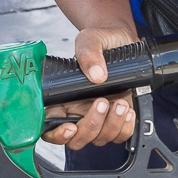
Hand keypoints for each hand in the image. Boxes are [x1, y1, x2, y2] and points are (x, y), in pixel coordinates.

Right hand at [43, 22, 139, 147]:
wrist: (122, 40)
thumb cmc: (101, 40)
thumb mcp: (90, 39)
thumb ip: (89, 53)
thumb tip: (96, 74)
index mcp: (62, 97)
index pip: (50, 128)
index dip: (57, 135)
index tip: (70, 127)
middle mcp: (77, 111)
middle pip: (77, 139)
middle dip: (91, 126)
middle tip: (102, 102)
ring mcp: (98, 116)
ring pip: (100, 138)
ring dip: (111, 125)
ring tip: (120, 102)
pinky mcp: (117, 117)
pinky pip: (120, 135)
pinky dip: (125, 128)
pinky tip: (128, 110)